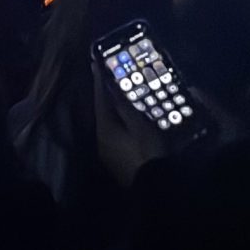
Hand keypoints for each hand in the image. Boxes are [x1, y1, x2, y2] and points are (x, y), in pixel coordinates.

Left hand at [91, 63, 169, 189]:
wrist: (154, 186)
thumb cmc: (147, 151)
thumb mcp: (138, 124)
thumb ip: (123, 105)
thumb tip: (109, 84)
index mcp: (104, 129)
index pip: (100, 99)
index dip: (99, 80)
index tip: (95, 63)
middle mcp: (101, 140)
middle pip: (102, 111)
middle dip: (105, 94)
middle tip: (109, 76)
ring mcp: (108, 153)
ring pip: (108, 123)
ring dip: (112, 109)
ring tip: (119, 94)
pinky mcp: (116, 161)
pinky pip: (114, 134)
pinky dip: (118, 123)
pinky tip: (127, 119)